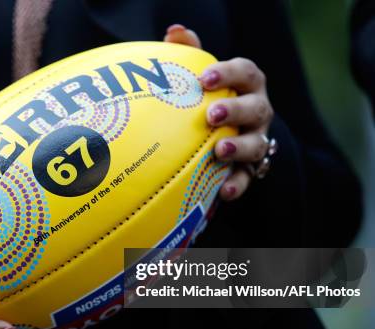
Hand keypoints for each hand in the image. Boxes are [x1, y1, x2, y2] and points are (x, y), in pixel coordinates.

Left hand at [164, 24, 274, 200]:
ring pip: (256, 144)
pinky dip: (237, 185)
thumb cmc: (208, 97)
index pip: (245, 72)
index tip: (203, 79)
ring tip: (219, 151)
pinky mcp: (250, 167)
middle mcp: (258, 111)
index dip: (227, 73)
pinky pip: (247, 178)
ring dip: (239, 148)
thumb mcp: (201, 75)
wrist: (225, 132)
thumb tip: (174, 31)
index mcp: (247, 85)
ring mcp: (257, 140)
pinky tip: (223, 193)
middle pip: (255, 108)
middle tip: (211, 115)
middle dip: (235, 110)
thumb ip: (189, 52)